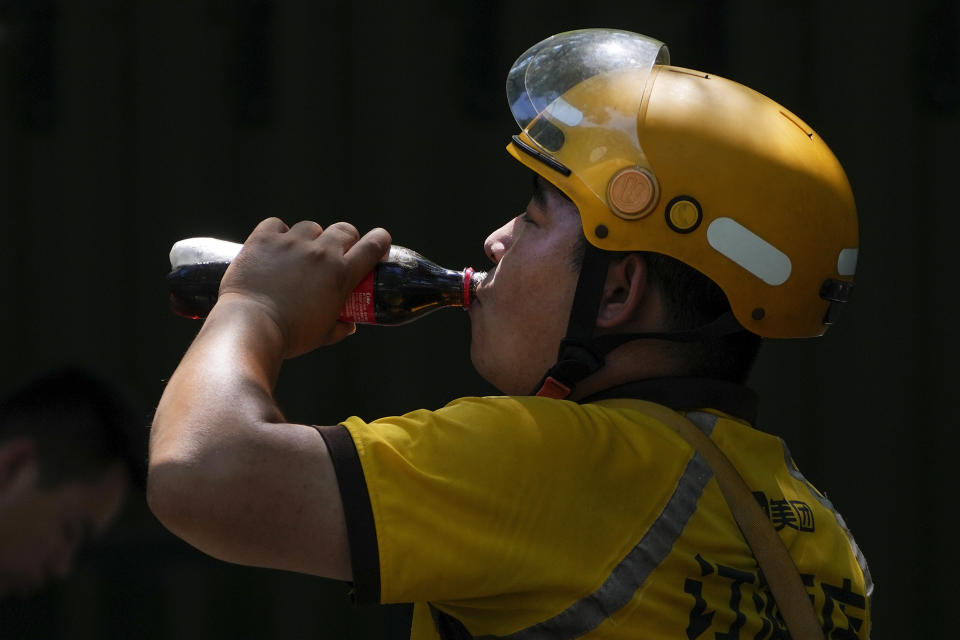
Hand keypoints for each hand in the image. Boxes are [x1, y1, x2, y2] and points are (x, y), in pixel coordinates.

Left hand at [217, 218, 390, 357]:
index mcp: (341, 275)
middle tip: (336, 253)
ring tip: (299, 254)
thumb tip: (348, 325)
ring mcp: (292, 243)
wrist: (251, 327)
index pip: (372, 246)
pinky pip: (276, 224)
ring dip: (310, 238)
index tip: (379, 244)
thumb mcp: (323, 335)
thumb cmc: (290, 335)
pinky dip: (277, 233)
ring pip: (310, 227)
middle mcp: (321, 253)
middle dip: (345, 239)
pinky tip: (274, 247)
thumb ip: (340, 327)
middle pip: (344, 230)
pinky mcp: (264, 239)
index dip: (380, 241)